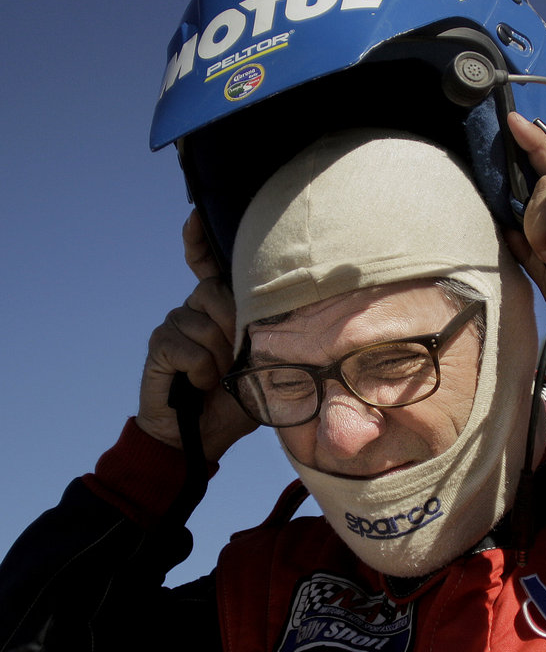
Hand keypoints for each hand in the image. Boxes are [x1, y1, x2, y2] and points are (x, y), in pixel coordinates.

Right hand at [135, 211, 256, 459]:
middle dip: (232, 324)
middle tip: (235, 357)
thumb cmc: (236, 400)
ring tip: (217, 378)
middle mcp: (194, 310)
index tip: (195, 216)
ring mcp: (175, 325)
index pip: (206, 266)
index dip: (199, 241)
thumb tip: (279, 319)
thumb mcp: (261, 367)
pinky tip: (200, 383)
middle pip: (214, 291)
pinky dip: (200, 369)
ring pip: (203, 322)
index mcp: (218, 310)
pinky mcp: (160, 344)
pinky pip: (187, 346)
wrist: (200, 436)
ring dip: (217, 356)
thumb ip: (265, 339)